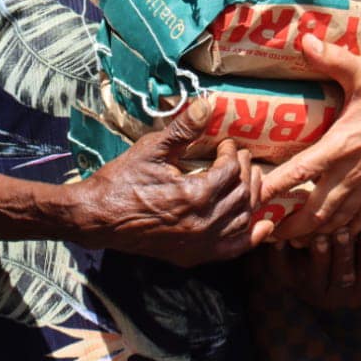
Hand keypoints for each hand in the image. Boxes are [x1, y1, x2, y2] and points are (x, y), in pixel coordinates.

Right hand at [78, 97, 273, 266]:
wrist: (97, 217)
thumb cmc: (122, 180)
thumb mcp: (152, 149)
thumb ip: (183, 129)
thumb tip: (206, 104)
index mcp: (196, 194)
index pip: (231, 170)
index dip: (232, 153)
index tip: (225, 144)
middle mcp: (203, 223)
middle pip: (242, 194)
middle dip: (245, 171)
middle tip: (240, 157)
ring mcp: (199, 243)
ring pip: (242, 220)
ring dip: (251, 198)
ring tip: (249, 180)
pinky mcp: (192, 256)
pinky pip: (232, 249)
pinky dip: (250, 238)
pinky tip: (264, 227)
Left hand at [259, 37, 360, 241]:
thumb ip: (332, 58)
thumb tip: (303, 39)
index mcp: (344, 143)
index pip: (301, 172)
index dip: (275, 189)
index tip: (252, 201)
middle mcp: (355, 170)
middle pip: (317, 211)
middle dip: (291, 227)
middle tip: (266, 235)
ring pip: (339, 219)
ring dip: (315, 233)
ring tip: (292, 241)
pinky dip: (343, 228)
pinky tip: (332, 234)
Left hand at [262, 219, 360, 309]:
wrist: (307, 265)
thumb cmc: (346, 254)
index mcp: (359, 290)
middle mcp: (334, 296)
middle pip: (342, 275)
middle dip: (344, 252)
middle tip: (343, 230)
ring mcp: (308, 290)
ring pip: (315, 276)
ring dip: (318, 256)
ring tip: (319, 236)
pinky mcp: (285, 280)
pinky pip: (281, 270)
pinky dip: (281, 253)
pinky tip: (284, 237)